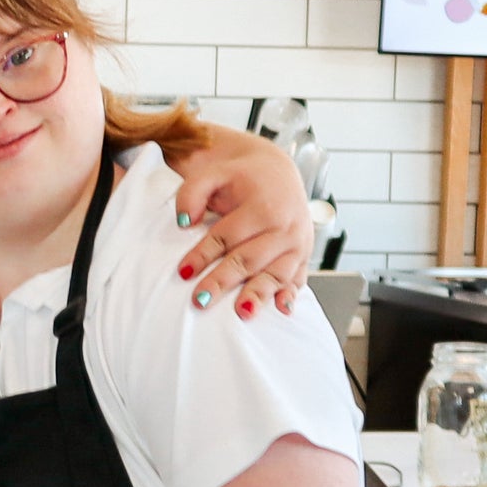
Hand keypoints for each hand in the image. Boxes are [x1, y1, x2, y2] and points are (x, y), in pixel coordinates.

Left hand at [168, 132, 315, 316]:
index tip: (183, 271)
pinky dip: (289, 295)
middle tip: (199, 300)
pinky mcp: (303, 256)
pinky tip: (281, 311)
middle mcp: (285, 226)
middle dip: (223, 281)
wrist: (277, 173)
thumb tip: (183, 221)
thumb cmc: (240, 178)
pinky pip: (298, 279)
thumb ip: (193, 192)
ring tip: (241, 313)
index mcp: (263, 205)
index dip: (203, 254)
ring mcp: (298, 243)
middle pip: (249, 259)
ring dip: (258, 294)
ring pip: (276, 273)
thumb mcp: (213, 173)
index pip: (226, 235)